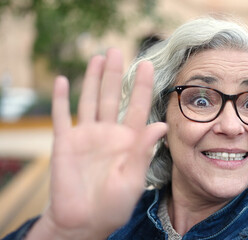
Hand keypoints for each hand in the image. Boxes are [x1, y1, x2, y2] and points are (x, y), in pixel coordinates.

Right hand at [28, 49, 166, 238]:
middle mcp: (108, 133)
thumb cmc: (113, 205)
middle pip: (112, 97)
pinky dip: (60, 99)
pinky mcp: (65, 143)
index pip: (137, 107)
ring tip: (98, 58)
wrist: (84, 222)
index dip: (142, 86)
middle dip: (115, 74)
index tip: (147, 65)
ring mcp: (86, 136)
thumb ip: (143, 151)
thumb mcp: (134, 179)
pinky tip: (63, 80)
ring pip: (90, 100)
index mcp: (129, 141)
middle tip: (118, 50)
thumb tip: (161, 125)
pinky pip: (62, 117)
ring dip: (92, 79)